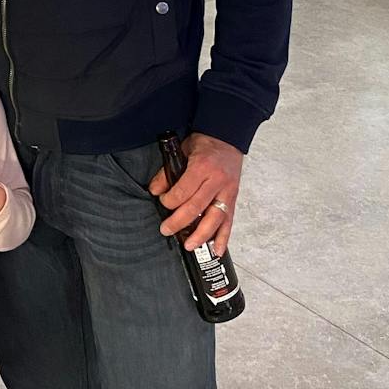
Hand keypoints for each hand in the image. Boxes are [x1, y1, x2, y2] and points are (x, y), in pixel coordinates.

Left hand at [149, 134, 243, 254]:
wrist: (227, 138)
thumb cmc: (204, 144)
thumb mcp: (182, 151)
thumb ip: (168, 172)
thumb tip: (155, 190)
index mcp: (202, 167)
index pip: (184, 190)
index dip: (170, 200)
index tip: (162, 202)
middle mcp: (217, 181)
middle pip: (197, 207)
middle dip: (179, 221)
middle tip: (166, 230)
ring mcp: (228, 191)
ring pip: (215, 218)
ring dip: (201, 235)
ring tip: (189, 245)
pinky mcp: (234, 199)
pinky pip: (229, 221)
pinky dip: (223, 237)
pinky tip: (217, 250)